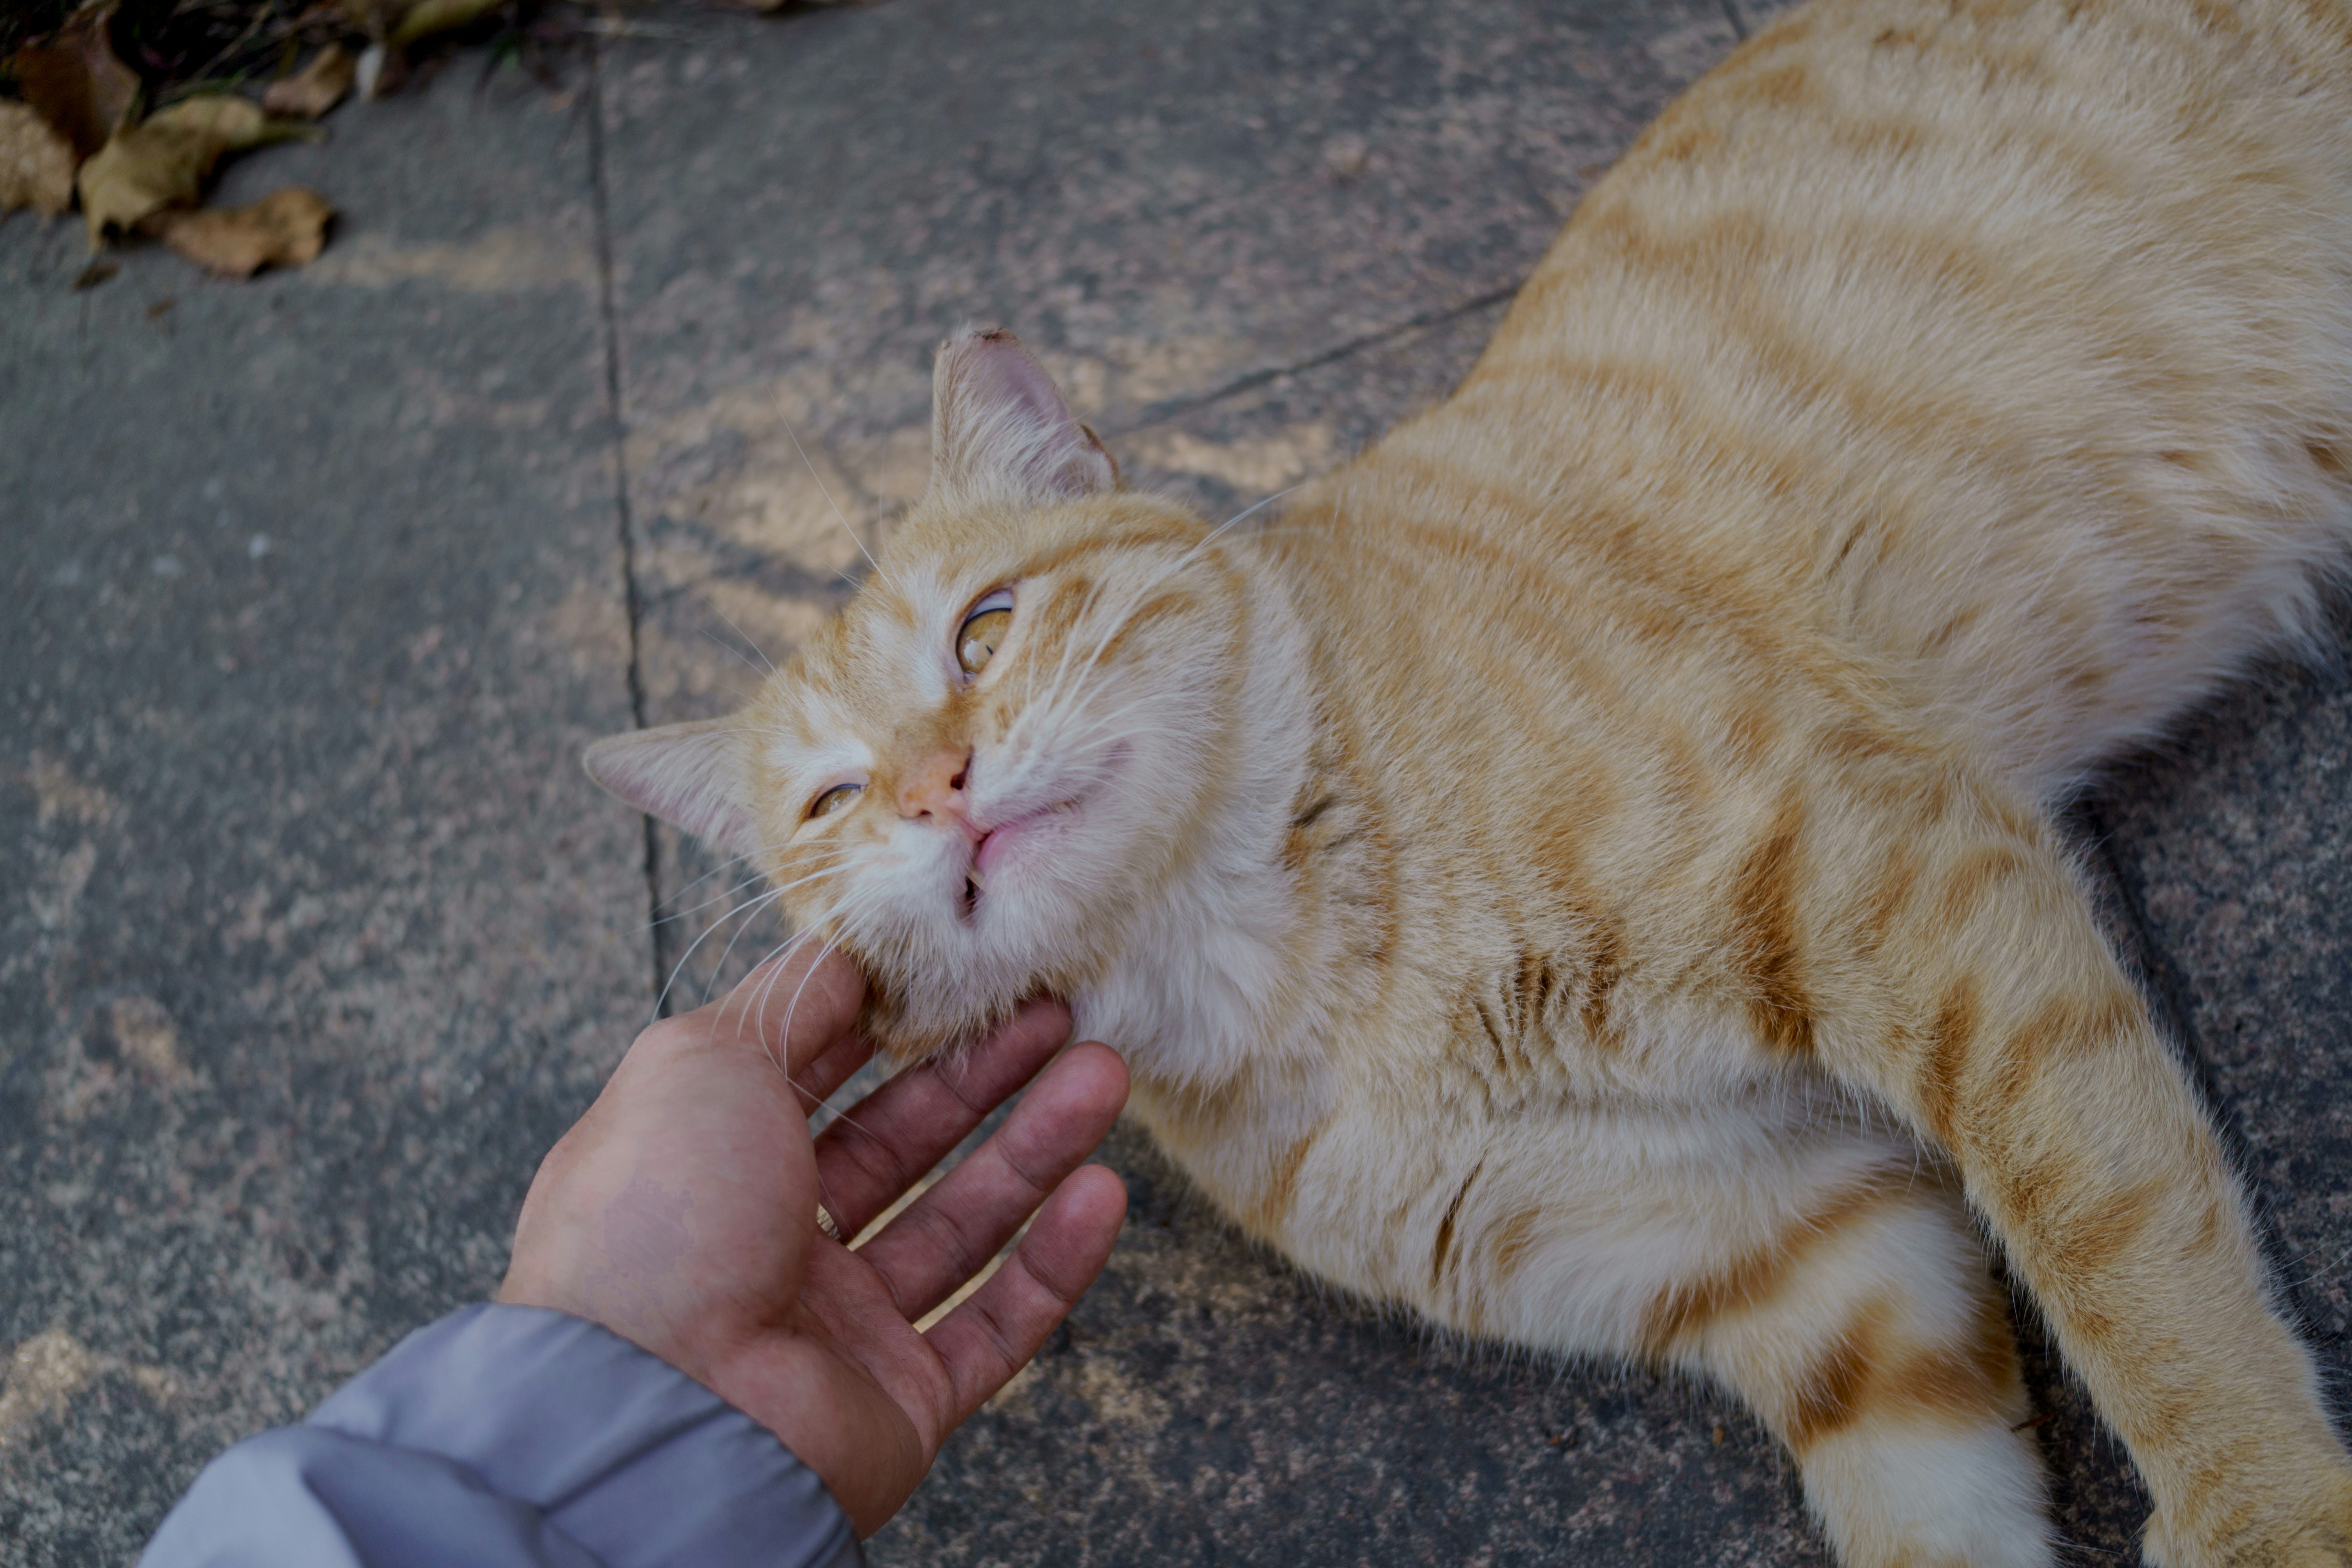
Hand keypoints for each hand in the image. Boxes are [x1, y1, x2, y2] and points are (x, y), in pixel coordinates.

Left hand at [496, 947, 1129, 1535]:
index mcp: (705, 1164)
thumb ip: (785, 1003)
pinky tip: (1103, 1192)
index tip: (965, 969)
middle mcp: (765, 1244)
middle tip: (1058, 1012)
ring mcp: (835, 1329)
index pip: (814, 1076)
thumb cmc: (657, 1219)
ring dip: (1038, 1148)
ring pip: (960, 1224)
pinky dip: (1054, 1261)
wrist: (655, 1411)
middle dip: (984, 1074)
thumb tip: (850, 955)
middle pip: (900, 1144)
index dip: (892, 1019)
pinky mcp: (898, 1401)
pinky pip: (994, 1323)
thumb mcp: (700, 1060)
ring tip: (1105, 1073)